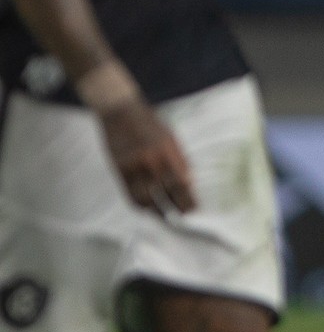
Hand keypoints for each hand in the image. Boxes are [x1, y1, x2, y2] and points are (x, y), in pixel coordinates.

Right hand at [98, 98, 194, 214]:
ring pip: (147, 199)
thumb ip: (179, 160)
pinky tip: (147, 209)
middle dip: (176, 209)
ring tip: (166, 218)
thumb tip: (188, 182)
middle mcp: (152, 162)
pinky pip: (130, 194)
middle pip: (166, 195)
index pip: (181, 184)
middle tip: (183, 219)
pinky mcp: (119, 169)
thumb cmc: (149, 123)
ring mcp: (134, 167)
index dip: (188, 200)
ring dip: (157, 212)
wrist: (120, 111)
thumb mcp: (171, 138)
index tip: (195, 211)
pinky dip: (140, 205)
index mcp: (168, 153)